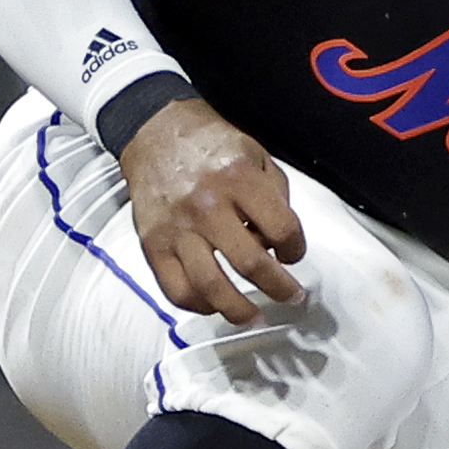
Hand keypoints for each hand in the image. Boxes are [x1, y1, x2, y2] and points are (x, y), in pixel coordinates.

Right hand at [117, 98, 308, 322]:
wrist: (155, 132)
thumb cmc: (212, 147)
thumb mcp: (256, 156)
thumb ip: (275, 196)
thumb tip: (279, 242)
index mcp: (238, 180)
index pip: (282, 229)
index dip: (297, 248)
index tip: (294, 253)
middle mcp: (206, 206)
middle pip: (250, 264)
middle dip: (279, 288)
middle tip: (292, 297)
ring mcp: (176, 228)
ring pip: (210, 285)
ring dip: (239, 309)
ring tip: (255, 316)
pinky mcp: (151, 243)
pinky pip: (175, 288)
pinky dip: (198, 305)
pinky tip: (215, 305)